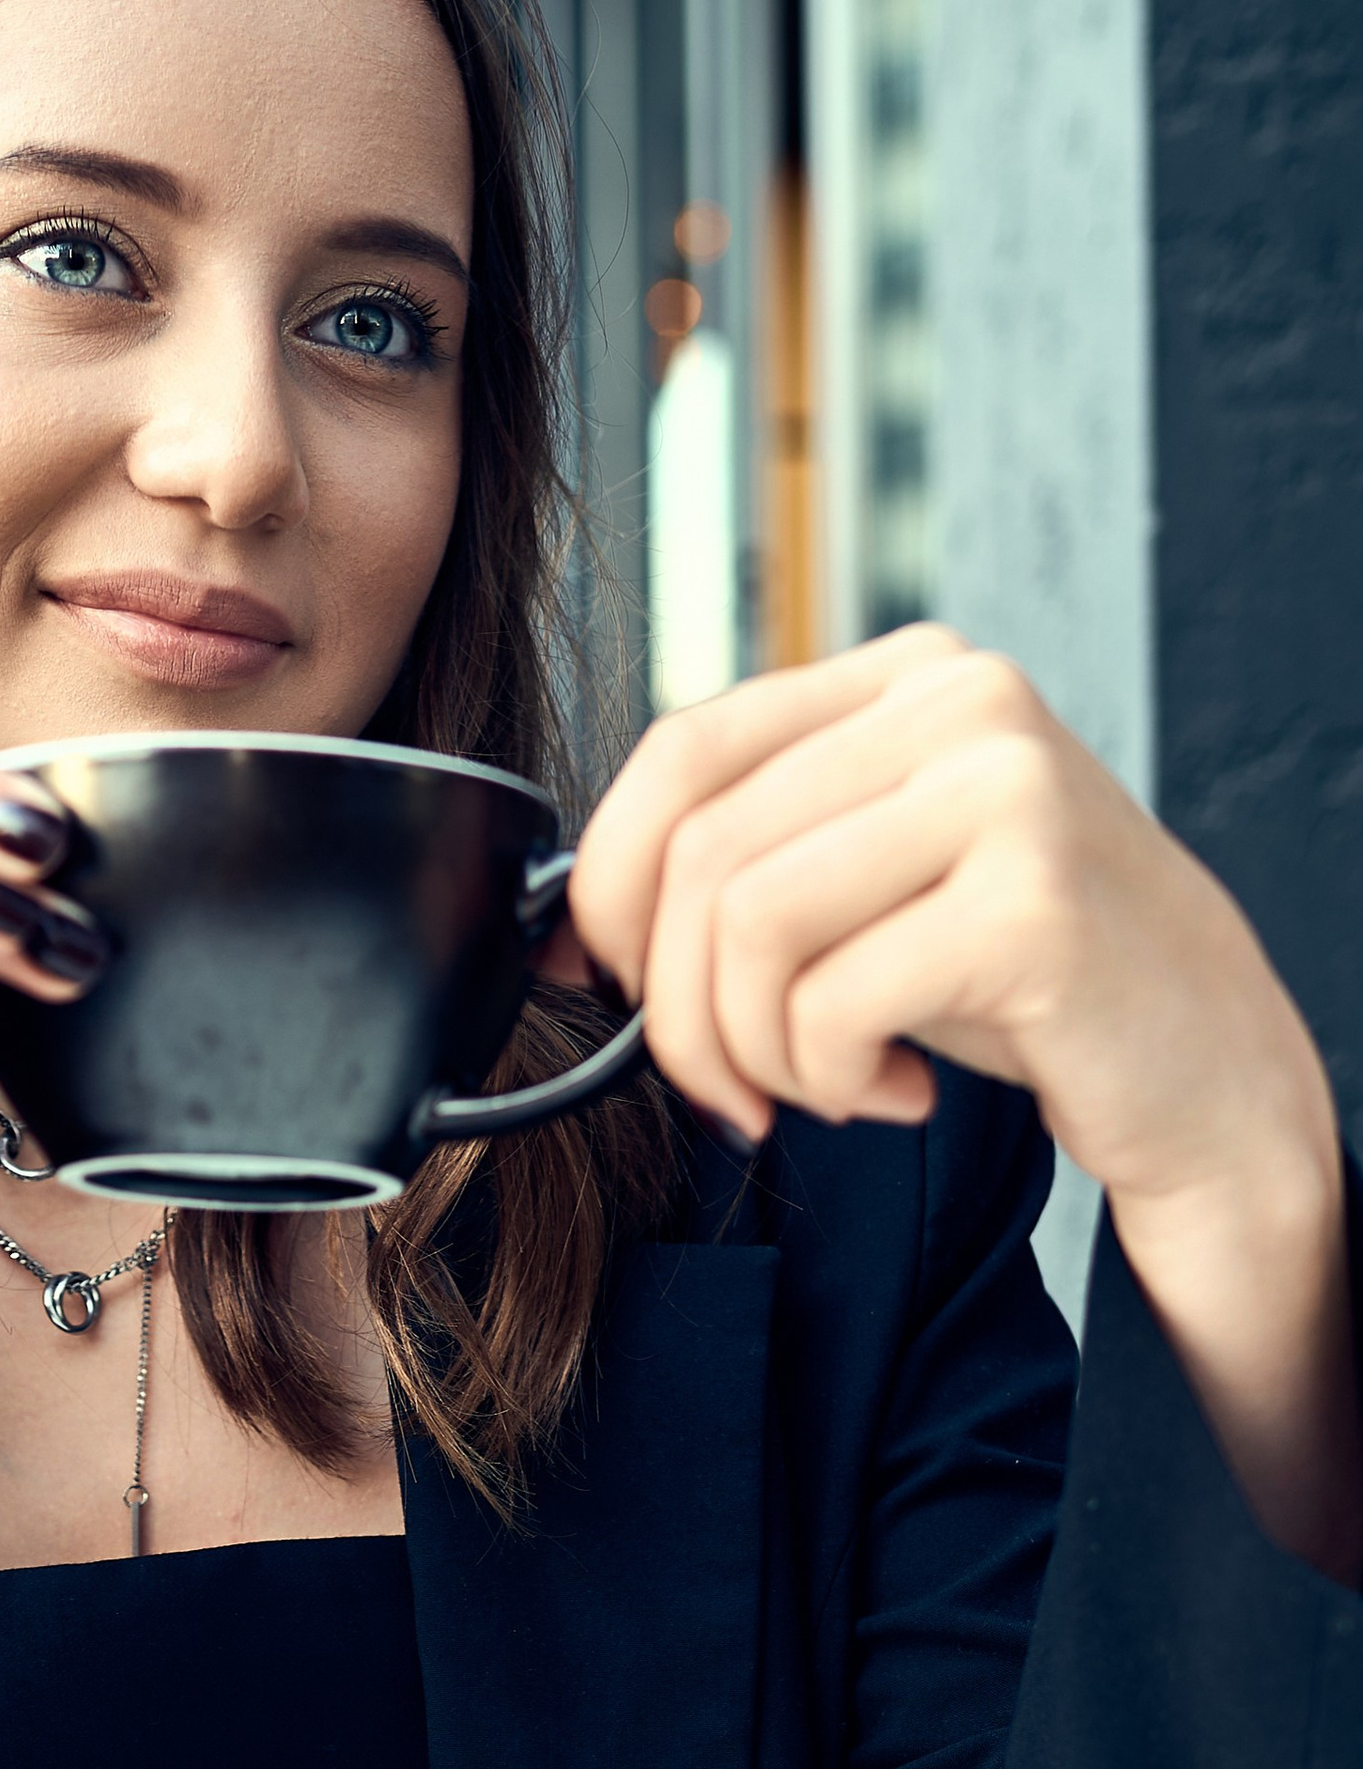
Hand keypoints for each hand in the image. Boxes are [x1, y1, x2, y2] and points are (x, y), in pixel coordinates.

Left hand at [567, 628, 1360, 1580]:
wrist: (1209, 1070)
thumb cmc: (1023, 983)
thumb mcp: (870, 889)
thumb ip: (740, 869)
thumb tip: (559, 932)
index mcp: (910, 673)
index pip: (683, 747)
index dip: (609, 880)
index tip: (613, 982)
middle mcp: (960, 703)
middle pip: (700, 853)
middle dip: (675, 1006)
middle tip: (725, 1087)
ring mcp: (1004, 790)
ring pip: (748, 930)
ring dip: (752, 1053)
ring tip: (822, 1087)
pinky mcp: (1031, 902)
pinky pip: (829, 1005)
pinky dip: (830, 1081)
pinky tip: (897, 1095)